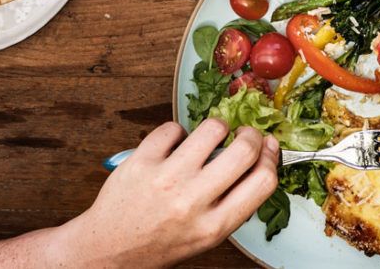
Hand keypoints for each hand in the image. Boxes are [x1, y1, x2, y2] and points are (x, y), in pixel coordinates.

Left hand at [60, 120, 279, 267]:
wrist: (107, 250)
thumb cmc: (159, 244)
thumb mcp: (204, 236)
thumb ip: (232, 204)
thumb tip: (260, 158)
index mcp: (213, 227)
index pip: (263, 182)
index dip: (272, 158)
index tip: (268, 147)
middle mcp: (191, 203)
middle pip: (244, 150)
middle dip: (251, 136)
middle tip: (244, 136)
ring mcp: (166, 180)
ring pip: (212, 129)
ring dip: (217, 128)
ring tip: (208, 138)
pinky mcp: (141, 162)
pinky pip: (174, 128)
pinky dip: (177, 133)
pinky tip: (173, 147)